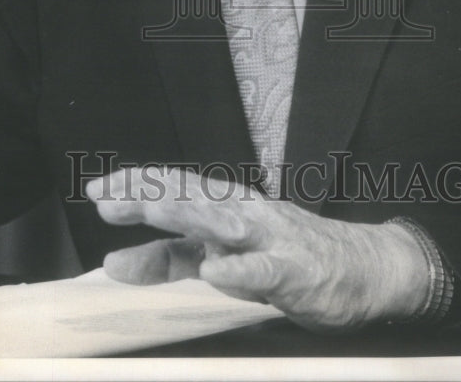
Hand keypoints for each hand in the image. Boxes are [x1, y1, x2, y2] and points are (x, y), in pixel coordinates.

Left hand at [86, 167, 429, 332]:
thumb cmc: (283, 258)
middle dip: (150, 194)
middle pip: (192, 197)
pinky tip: (216, 270)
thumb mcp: (220, 258)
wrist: (363, 268)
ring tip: (152, 209)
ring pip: (224, 221)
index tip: (96, 191)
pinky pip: (264, 270)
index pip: (174, 190)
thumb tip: (113, 263)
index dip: (136, 188)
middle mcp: (244, 213)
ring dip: (188, 214)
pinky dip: (240, 269)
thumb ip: (169, 260)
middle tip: (108, 197)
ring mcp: (270, 238)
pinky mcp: (295, 270)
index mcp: (224, 207)